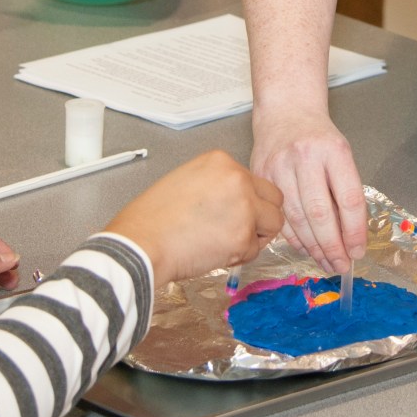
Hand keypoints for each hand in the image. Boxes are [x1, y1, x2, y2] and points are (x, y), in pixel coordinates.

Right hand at [106, 149, 284, 282]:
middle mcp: (236, 178)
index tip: (235, 211)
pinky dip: (240, 256)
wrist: (142, 243)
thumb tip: (239, 198)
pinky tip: (215, 251)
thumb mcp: (187, 180)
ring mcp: (243, 206)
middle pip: (274, 198)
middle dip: (262, 216)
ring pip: (272, 224)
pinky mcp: (243, 236)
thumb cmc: (154, 218)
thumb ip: (218, 183)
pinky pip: (255, 249)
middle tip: (241, 228)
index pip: (255, 180)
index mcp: (220, 161)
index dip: (248, 200)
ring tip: (227, 240)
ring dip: (256, 236)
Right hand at [249, 109, 366, 273]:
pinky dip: (293, 236)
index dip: (354, 230)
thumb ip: (345, 192)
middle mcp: (305, 157)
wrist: (285, 110)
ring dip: (313, 246)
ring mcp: (279, 166)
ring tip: (325, 262)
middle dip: (332, 246)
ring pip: (296, 218)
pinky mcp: (260, 175)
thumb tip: (350, 238)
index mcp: (333, 150)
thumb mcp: (341, 155)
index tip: (359, 251)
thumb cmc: (319, 137)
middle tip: (341, 265)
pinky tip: (305, 247)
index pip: (348, 198)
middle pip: (319, 212)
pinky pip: (278, 215)